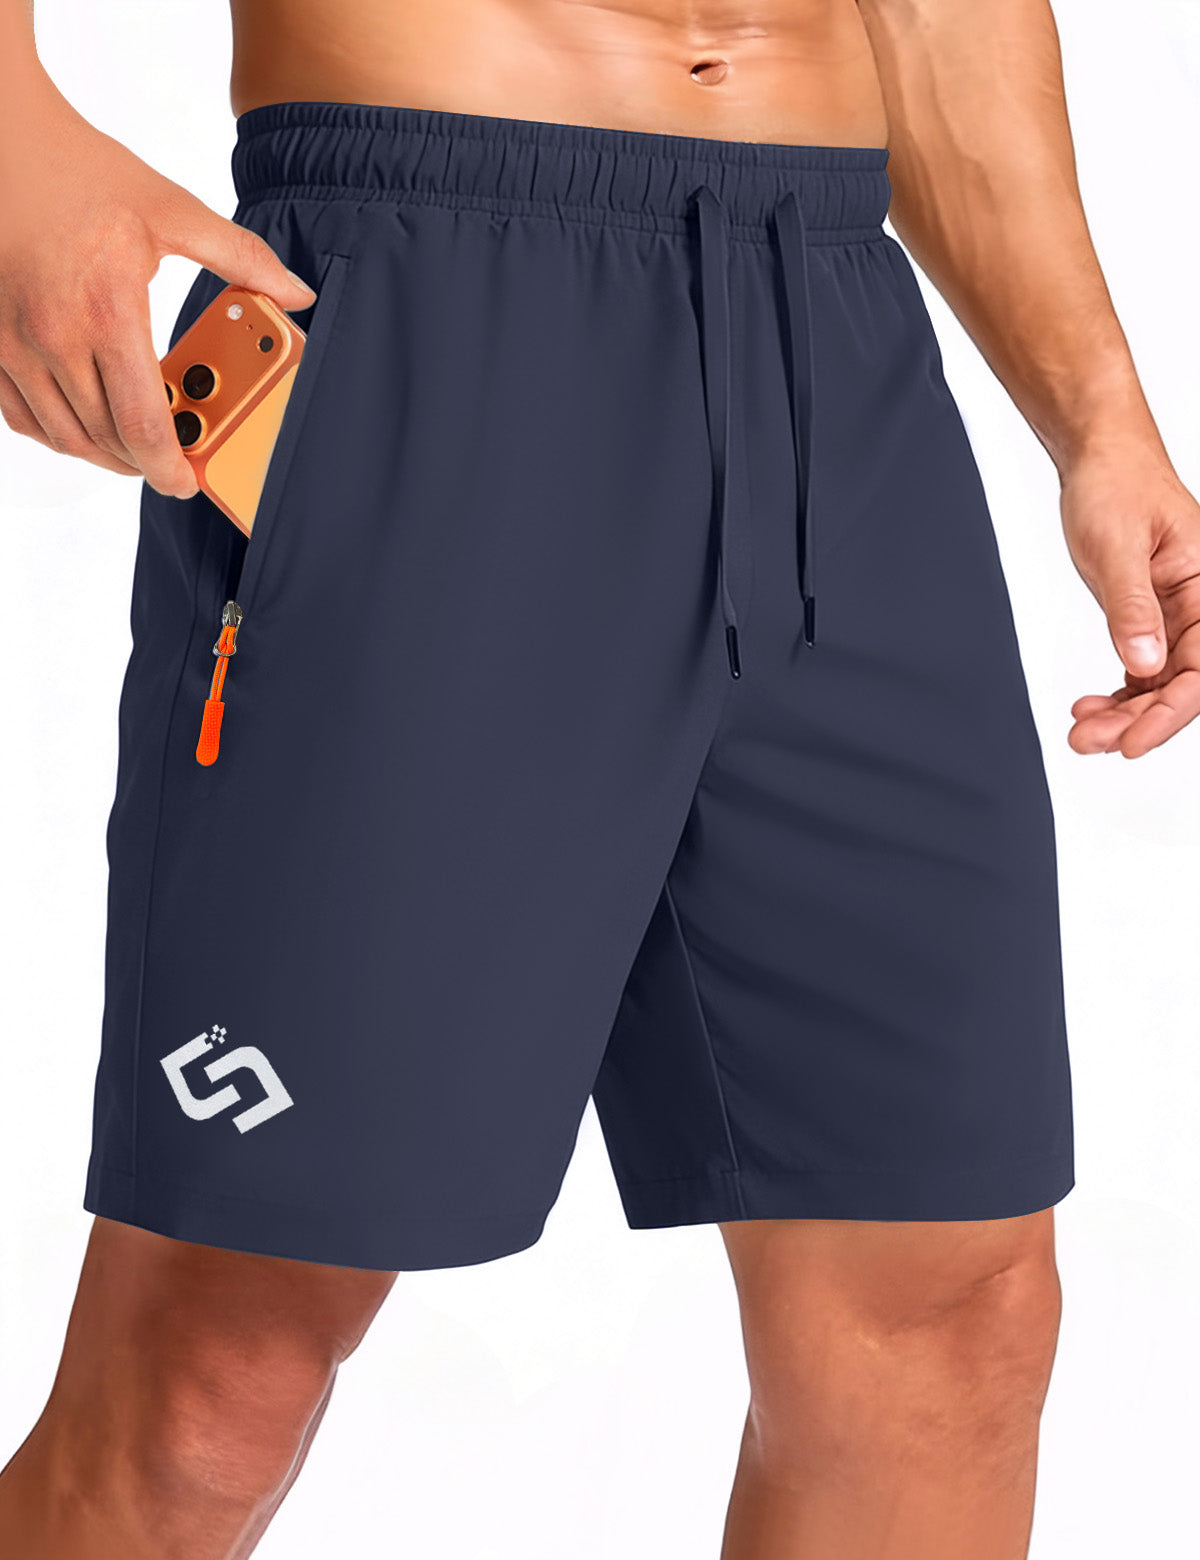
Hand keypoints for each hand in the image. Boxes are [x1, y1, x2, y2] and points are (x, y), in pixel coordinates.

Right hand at [0, 78, 315, 498]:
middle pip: (107, 441)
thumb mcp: (172, 210)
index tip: (188, 482)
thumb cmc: (84, 172)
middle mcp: (54, 336)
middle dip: (146, 465)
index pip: (142, 425)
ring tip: (139, 448)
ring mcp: (13, 343)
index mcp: (107, 311)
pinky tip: (88, 424)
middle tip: (175, 464)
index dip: (170, 469)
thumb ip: (242, 258)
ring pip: (65, 437)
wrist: (3, 139)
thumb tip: (297, 294)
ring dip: (106, 455)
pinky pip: (23, 417)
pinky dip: (60, 434)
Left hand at [1061, 438, 1199, 756]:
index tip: (1133, 741)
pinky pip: (1143, 670)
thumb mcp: (1119, 547)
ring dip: (1125, 714)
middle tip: (1091, 741)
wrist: (1100, 460)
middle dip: (1138, 721)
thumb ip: (1132, 607)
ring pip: (1159, 683)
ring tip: (1083, 731)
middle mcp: (1199, 607)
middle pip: (1181, 684)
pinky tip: (1091, 708)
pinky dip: (1119, 694)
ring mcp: (1175, 616)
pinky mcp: (1150, 618)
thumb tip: (1143, 663)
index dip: (1171, 712)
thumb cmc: (1118, 486)